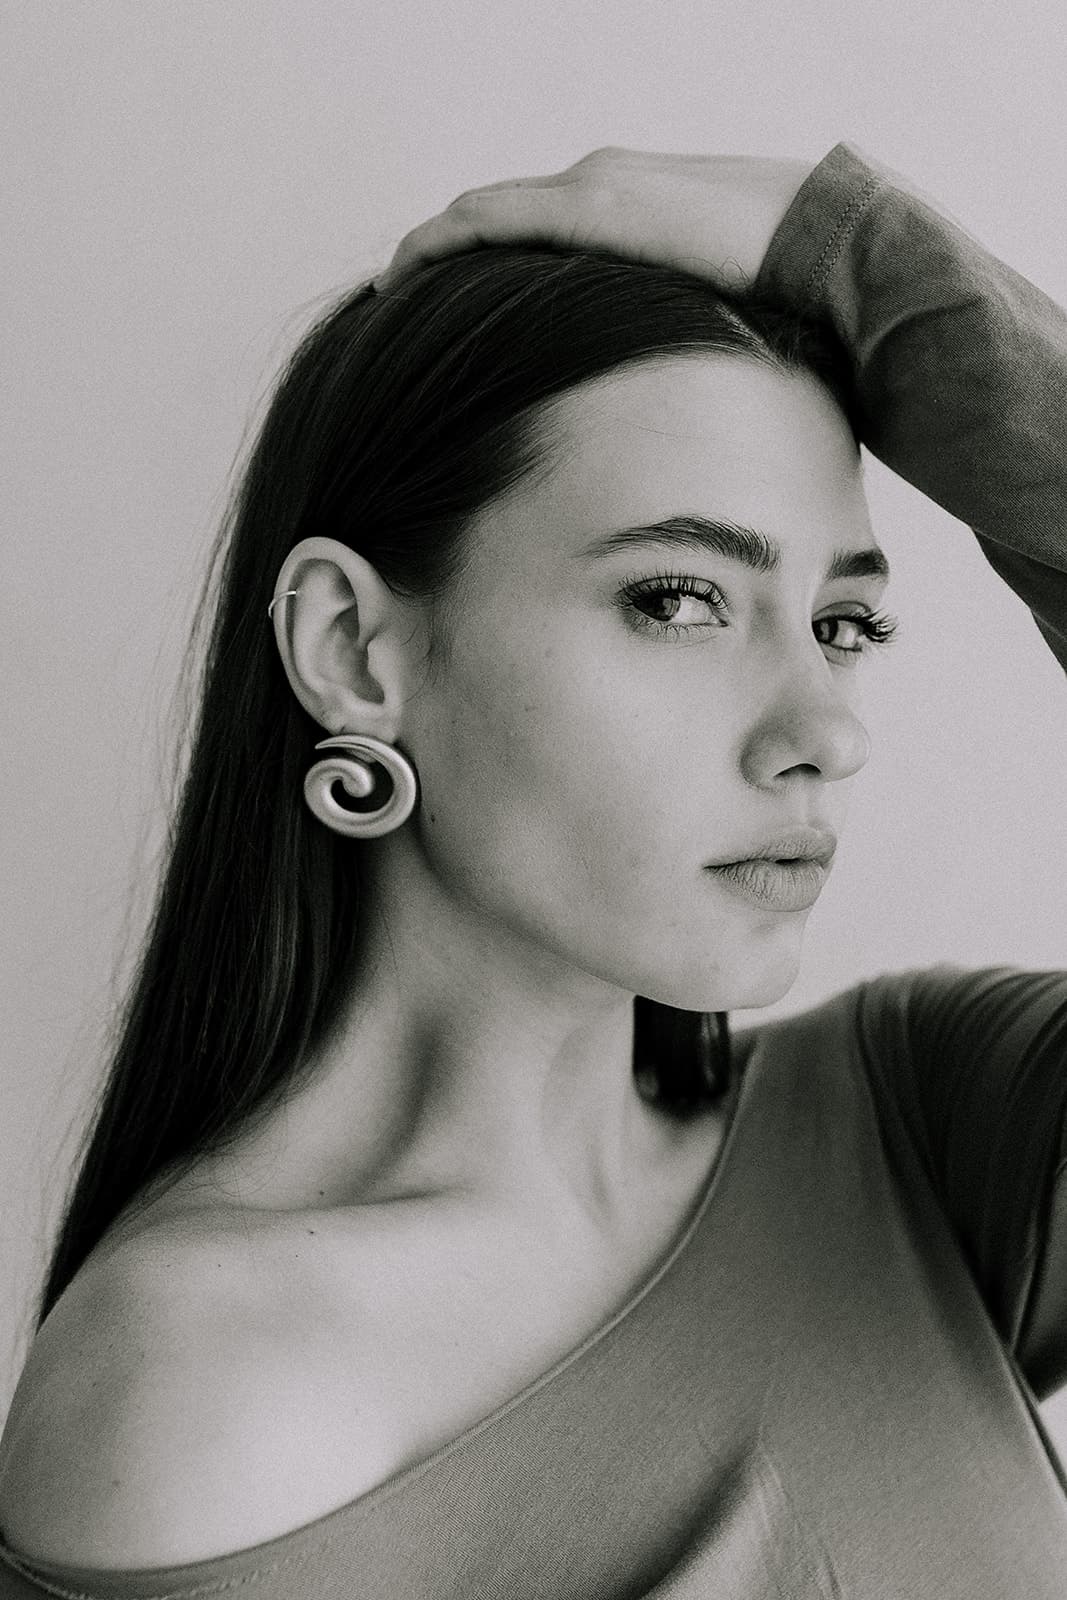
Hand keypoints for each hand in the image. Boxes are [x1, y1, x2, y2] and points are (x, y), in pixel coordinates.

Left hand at [372, 146, 815, 295]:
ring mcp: (592, 188)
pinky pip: (489, 222)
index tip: (455, 297)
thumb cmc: (796, 286)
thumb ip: (677, 324)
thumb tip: (668, 388)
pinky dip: (441, 244)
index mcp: (630, 202)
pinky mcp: (590, 210)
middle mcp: (600, 180)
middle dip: (446, 251)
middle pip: (496, 212)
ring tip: (390, 289)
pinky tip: (403, 274)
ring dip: (432, 249)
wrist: (837, 246)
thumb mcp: (719, 305)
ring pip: (480, 212)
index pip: (536, 221)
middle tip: (401, 294)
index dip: (488, 253)